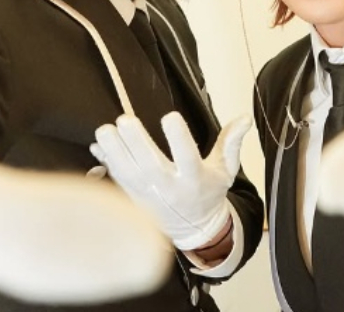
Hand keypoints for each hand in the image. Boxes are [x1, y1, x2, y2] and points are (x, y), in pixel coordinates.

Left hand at [92, 111, 251, 249]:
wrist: (192, 228)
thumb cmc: (208, 191)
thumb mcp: (226, 170)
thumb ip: (231, 143)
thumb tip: (244, 118)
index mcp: (195, 179)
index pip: (188, 158)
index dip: (179, 138)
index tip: (170, 116)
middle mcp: (170, 188)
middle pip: (151, 165)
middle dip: (137, 143)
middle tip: (125, 120)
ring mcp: (149, 195)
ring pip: (129, 173)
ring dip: (115, 151)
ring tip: (105, 130)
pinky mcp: (133, 198)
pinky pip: (118, 180)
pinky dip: (106, 163)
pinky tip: (98, 145)